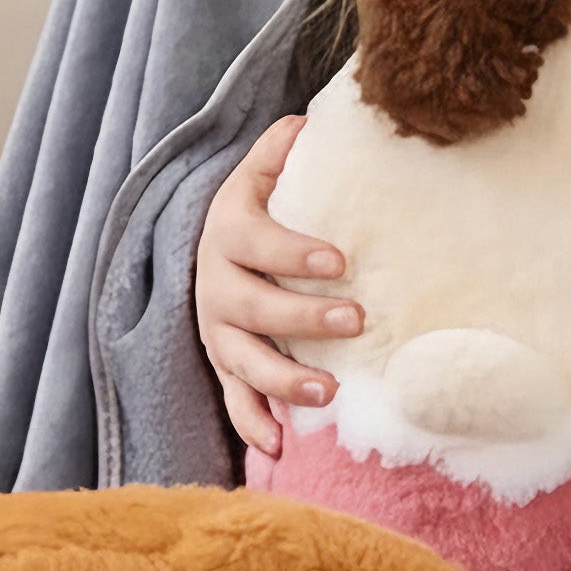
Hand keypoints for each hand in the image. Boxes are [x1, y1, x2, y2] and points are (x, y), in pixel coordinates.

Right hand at [196, 114, 357, 456]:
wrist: (215, 240)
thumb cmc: (260, 205)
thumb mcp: (264, 173)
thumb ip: (283, 151)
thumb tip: (308, 121)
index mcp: (229, 231)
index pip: (259, 242)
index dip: (295, 253)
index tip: (340, 260)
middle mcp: (215, 284)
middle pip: (252, 306)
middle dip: (302, 318)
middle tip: (355, 320)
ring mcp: (217, 330)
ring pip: (241, 360)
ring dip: (282, 381)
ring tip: (327, 393)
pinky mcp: (223, 363)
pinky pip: (233, 399)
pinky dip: (252, 424)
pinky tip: (279, 449)